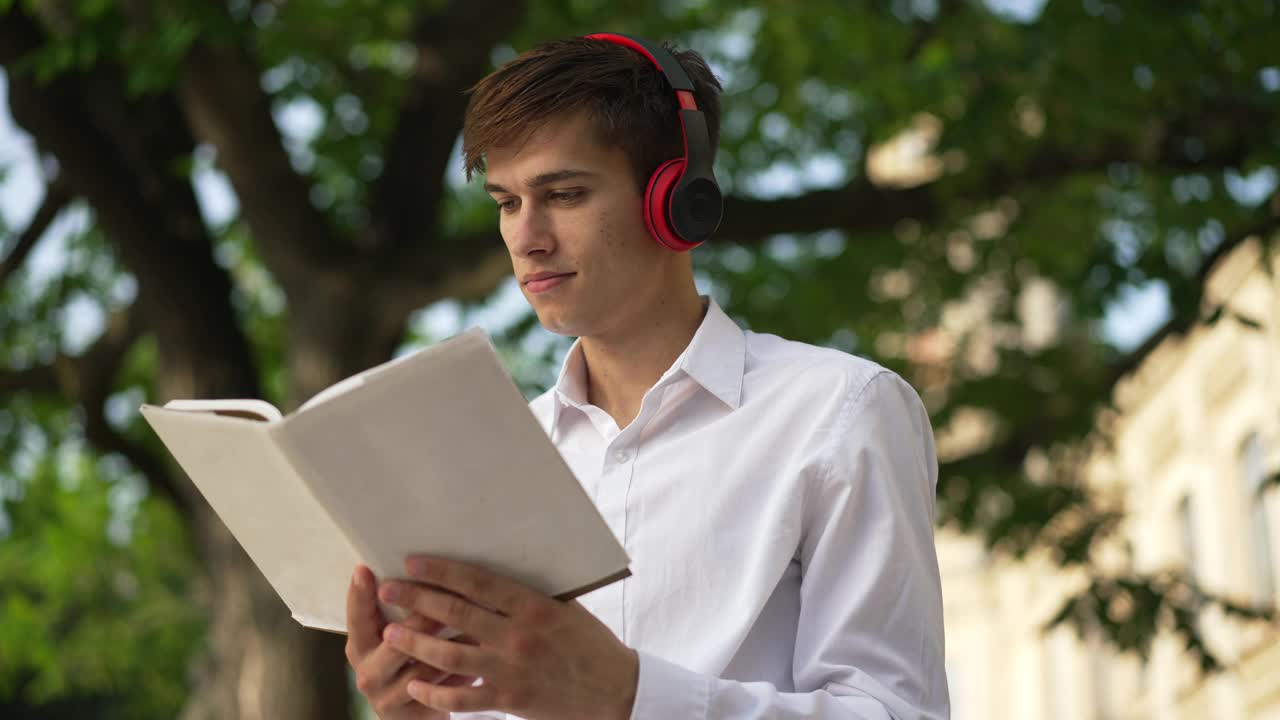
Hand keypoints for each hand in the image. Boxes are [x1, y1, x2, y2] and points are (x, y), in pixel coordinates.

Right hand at [345, 565, 478, 718]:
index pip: (357, 618)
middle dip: (424, 617)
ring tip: (478, 626)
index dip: (360, 594)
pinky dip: (462, 675)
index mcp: (359, 648)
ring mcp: (387, 699)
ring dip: (453, 645)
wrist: (413, 716)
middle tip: (450, 596)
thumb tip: (412, 566)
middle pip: (396, 641)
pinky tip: (481, 661)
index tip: (364, 569)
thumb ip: (396, 613)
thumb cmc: (405, 665)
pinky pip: (441, 693)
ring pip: (424, 667)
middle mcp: (368, 674)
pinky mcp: (410, 717)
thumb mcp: (393, 640)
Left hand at [378, 556, 638, 719]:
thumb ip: (530, 595)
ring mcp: (511, 669)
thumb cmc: (591, 644)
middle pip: (457, 614)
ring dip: (416, 643)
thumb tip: (493, 573)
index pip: (478, 582)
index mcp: (534, 607)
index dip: (442, 571)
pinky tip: (415, 684)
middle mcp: (518, 636)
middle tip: (389, 590)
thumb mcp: (565, 609)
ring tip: (390, 633)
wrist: (615, 691)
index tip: (413, 562)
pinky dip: (435, 693)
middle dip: (417, 600)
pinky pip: (463, 698)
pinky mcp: (509, 699)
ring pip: (450, 656)